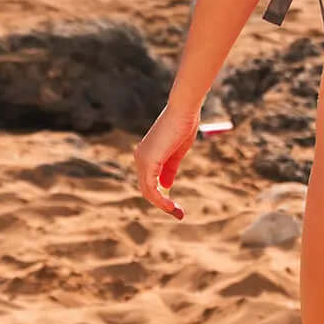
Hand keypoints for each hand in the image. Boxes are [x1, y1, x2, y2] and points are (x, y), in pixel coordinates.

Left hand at [132, 103, 198, 219]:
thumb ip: (170, 169)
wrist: (183, 109)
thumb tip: (166, 186)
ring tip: (178, 213)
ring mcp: (142, 160)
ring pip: (148, 191)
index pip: (150, 181)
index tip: (176, 206)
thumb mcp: (177, 152)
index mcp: (146, 154)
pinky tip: (171, 206)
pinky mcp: (148, 162)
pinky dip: (161, 200)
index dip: (162, 195)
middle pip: (147, 189)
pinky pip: (151, 188)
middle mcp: (140, 158)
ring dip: (162, 205)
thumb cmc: (183, 125)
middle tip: (179, 214)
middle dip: (162, 204)